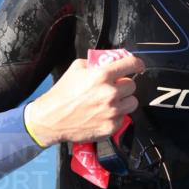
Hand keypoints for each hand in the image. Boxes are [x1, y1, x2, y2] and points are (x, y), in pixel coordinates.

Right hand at [24, 53, 144, 146]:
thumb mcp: (76, 68)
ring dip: (124, 101)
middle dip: (124, 85)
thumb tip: (109, 62)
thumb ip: (95, 63)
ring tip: (111, 102)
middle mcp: (110, 93)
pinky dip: (116, 116)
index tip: (138, 66)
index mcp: (102, 75)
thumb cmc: (62, 93)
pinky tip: (103, 114)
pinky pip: (123, 118)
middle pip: (132, 86)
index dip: (137, 64)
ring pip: (132, 102)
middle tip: (114, 88)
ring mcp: (112, 112)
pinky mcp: (111, 127)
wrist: (51, 119)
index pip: (131, 64)